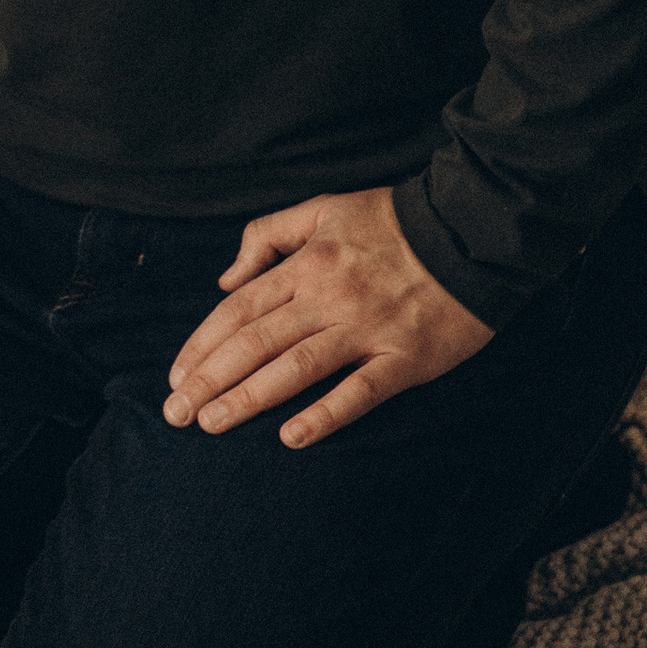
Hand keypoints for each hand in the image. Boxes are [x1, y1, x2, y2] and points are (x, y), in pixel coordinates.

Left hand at [164, 184, 493, 447]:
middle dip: (210, 380)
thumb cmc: (391, 221)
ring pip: (296, 368)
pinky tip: (292, 437)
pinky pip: (360, 391)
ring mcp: (367, 329)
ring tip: (212, 424)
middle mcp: (328, 298)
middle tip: (176, 414)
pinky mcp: (405, 357)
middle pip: (256, 343)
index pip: (238, 310)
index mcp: (306, 266)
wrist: (471, 231)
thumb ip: (267, 236)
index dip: (202, 345)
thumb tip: (225, 277)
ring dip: (250, 398)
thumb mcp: (322, 210)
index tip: (175, 377)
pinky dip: (325, 415)